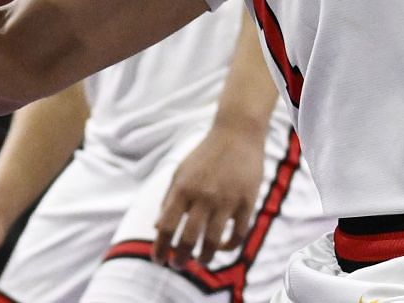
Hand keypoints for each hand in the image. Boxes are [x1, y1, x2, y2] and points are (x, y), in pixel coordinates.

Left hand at [153, 123, 265, 268]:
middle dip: (181, 258)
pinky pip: (238, 234)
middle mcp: (202, 196)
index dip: (160, 247)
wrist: (235, 136)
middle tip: (178, 267)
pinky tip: (221, 248)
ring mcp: (225, 201)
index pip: (167, 225)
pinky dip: (228, 246)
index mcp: (182, 188)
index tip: (158, 261)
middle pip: (188, 237)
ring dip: (205, 258)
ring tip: (199, 263)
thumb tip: (157, 227)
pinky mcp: (246, 203)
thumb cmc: (204, 156)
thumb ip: (169, 200)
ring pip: (213, 241)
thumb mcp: (180, 173)